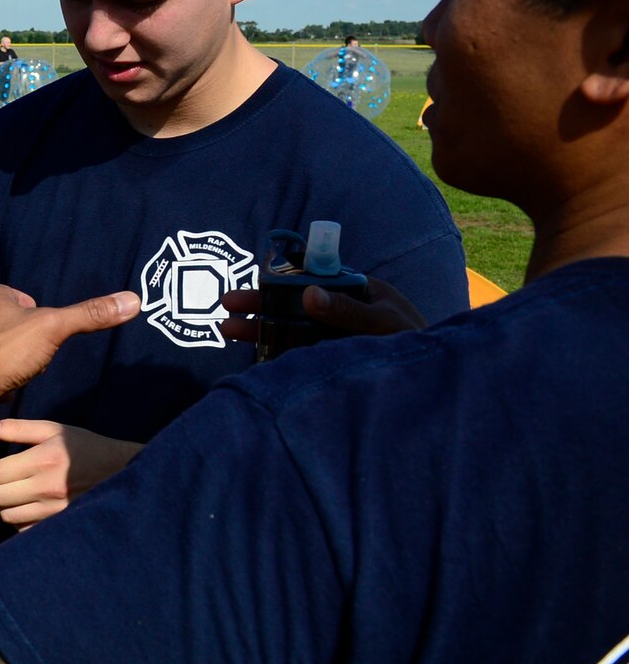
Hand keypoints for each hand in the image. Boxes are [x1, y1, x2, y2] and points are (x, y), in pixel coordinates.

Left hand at [0, 286, 138, 407]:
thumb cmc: (1, 353)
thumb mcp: (52, 328)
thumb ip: (90, 315)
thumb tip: (135, 300)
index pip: (27, 303)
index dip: (41, 324)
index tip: (41, 342)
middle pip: (14, 329)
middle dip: (25, 350)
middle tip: (25, 365)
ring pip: (0, 351)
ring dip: (9, 368)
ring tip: (9, 380)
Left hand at [0, 419, 140, 528]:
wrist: (121, 472)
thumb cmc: (83, 447)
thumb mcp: (54, 430)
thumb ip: (19, 428)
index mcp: (44, 461)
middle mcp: (48, 489)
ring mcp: (54, 511)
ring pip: (7, 516)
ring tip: (5, 491)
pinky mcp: (58, 525)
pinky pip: (23, 529)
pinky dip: (17, 519)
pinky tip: (21, 505)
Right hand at [220, 276, 425, 343]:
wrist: (435, 384)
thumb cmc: (417, 343)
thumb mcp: (385, 323)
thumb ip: (348, 311)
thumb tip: (308, 294)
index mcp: (358, 290)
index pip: (313, 278)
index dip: (281, 281)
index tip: (256, 285)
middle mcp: (342, 311)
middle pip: (294, 303)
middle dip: (261, 305)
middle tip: (227, 306)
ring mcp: (335, 337)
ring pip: (292, 327)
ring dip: (261, 328)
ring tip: (229, 330)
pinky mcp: (330, 360)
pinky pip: (300, 353)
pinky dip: (276, 352)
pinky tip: (254, 356)